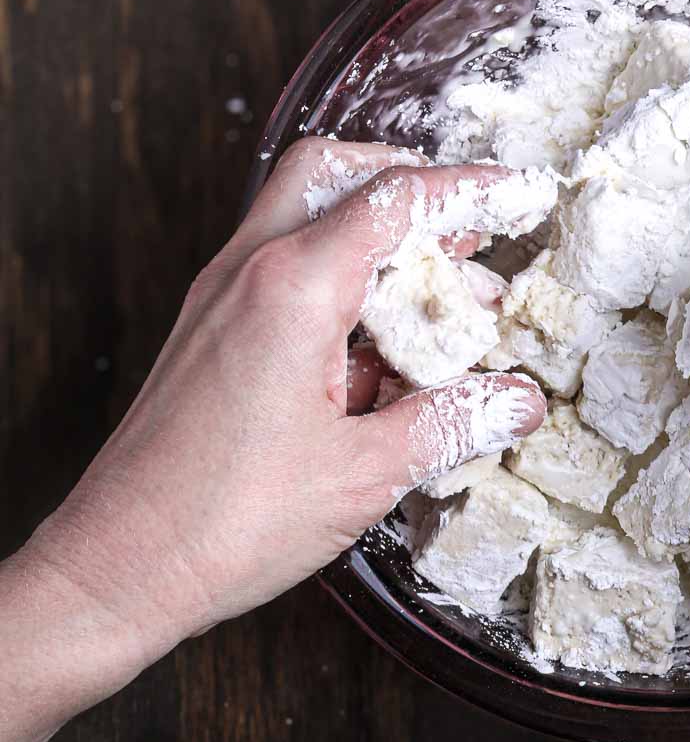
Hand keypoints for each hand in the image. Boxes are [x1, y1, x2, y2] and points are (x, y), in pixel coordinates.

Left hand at [23, 140, 544, 670]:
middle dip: (409, 189)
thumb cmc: (223, 522)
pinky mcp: (208, 331)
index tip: (525, 195)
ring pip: (303, 217)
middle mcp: (249, 269)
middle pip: (334, 171)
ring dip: (374, 240)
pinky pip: (280, 271)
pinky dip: (336, 282)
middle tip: (468, 235)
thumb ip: (449, 424)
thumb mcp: (362, 475)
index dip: (471, 189)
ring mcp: (220, 297)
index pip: (397, 199)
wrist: (114, 569)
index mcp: (293, 285)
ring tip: (437, 309)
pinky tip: (377, 356)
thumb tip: (518, 401)